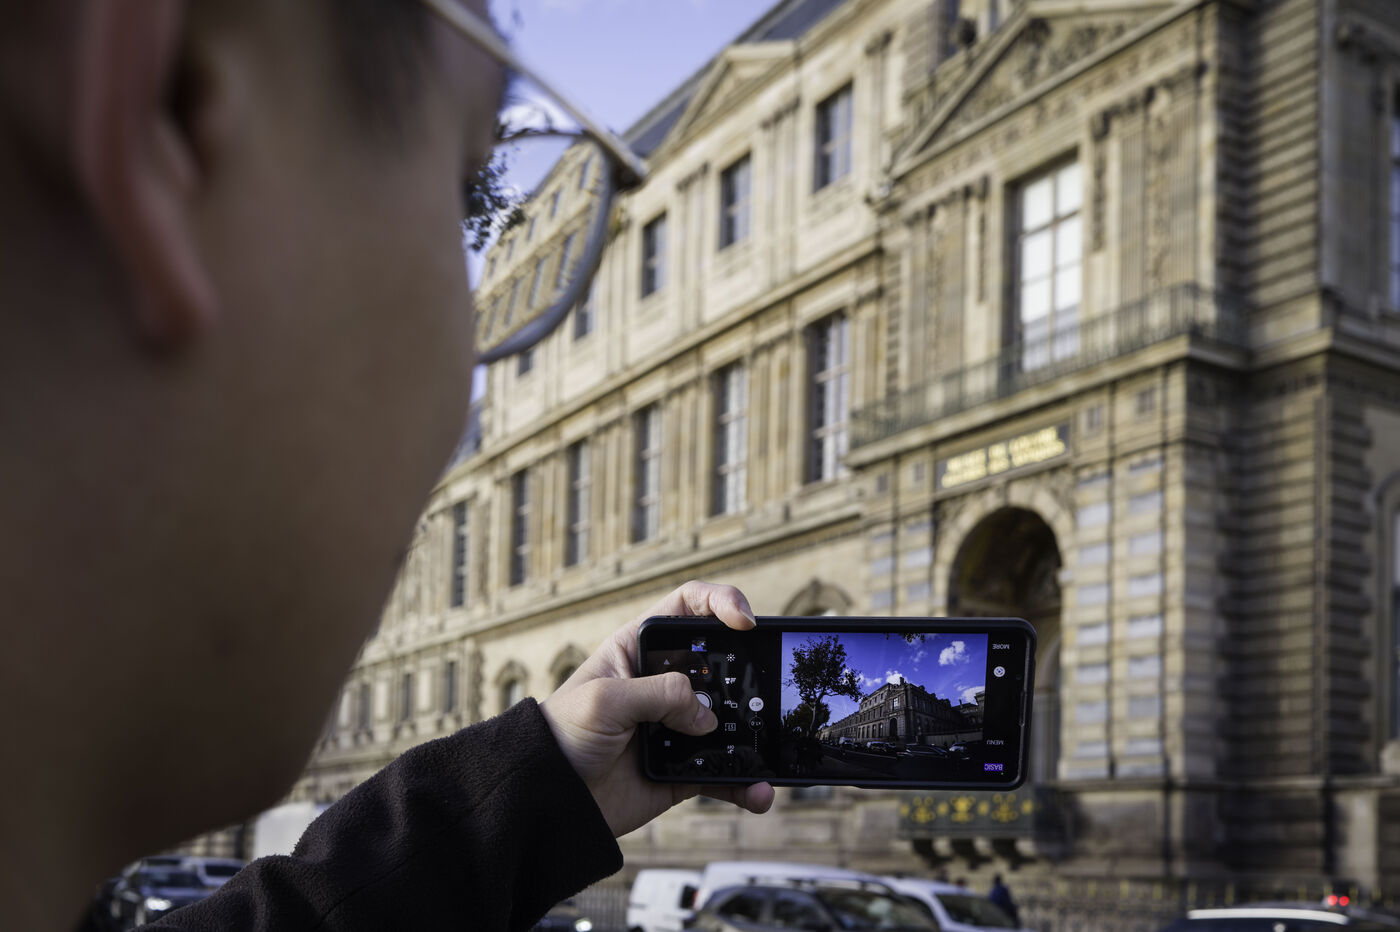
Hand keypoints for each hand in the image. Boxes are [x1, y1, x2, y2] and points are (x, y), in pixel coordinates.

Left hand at [539, 580, 775, 836]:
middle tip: (762, 690)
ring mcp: (677, 726)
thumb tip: (707, 718)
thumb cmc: (563, 735)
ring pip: (730, 721)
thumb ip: (660, 694)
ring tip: (768, 749)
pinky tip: (758, 792)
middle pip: (721, 664)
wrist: (548, 799)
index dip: (720, 602)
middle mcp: (664, 683)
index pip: (688, 607)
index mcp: (640, 649)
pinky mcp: (684, 768)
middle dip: (748, 672)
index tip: (744, 620)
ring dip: (755, 734)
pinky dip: (746, 783)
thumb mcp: (605, 700)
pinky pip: (726, 772)